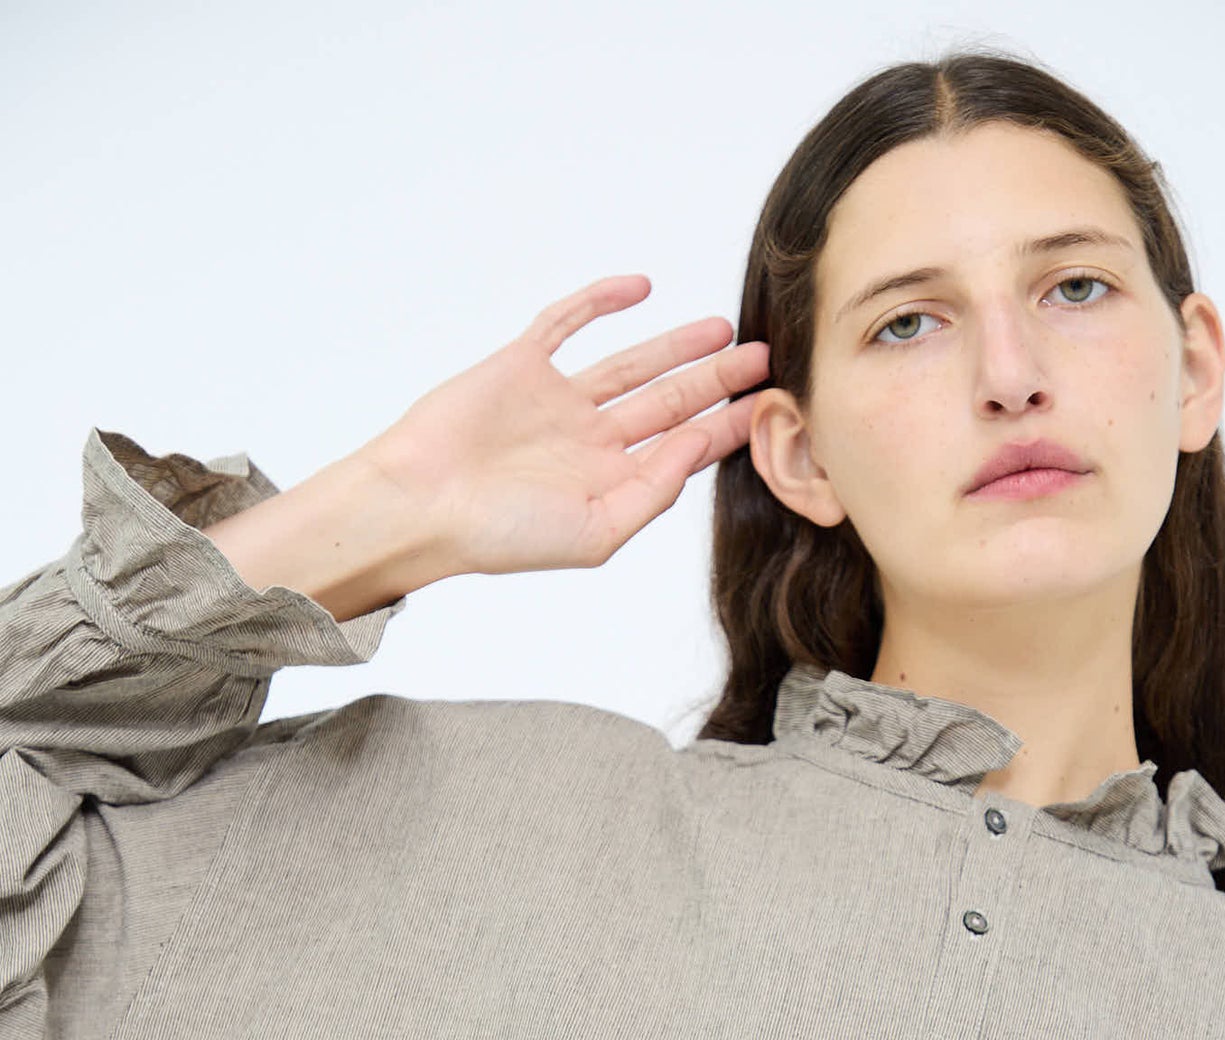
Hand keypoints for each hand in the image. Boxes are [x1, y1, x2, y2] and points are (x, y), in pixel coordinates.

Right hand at [355, 273, 769, 578]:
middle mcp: (589, 443)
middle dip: (717, 381)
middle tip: (766, 359)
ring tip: (724, 330)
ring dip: (676, 346)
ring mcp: (557, 402)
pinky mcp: (521, 366)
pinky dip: (600, 302)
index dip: (727, 428)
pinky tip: (641, 289)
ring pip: (632, 364)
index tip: (772, 408)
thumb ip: (652, 494)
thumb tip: (696, 449)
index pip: (682, 449)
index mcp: (609, 486)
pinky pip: (566, 323)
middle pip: (669, 403)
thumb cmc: (500, 535)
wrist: (422, 503)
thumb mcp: (595, 532)